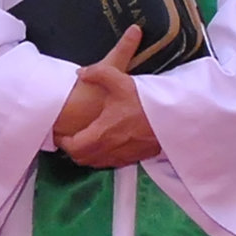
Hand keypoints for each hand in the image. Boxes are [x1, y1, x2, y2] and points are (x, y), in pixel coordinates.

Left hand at [57, 28, 160, 168]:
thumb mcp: (121, 81)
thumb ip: (98, 73)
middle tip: (70, 137)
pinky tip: (107, 143)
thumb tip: (81, 73)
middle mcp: (110, 149)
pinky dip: (103, 156)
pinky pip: (112, 163)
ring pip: (96, 163)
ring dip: (88, 154)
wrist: (174, 118)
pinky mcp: (135, 157)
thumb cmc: (145, 101)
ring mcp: (123, 156)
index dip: (63, 142)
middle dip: (73, 150)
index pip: (73, 147)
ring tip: (86, 140)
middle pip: (82, 159)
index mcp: (102, 133)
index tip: (60, 133)